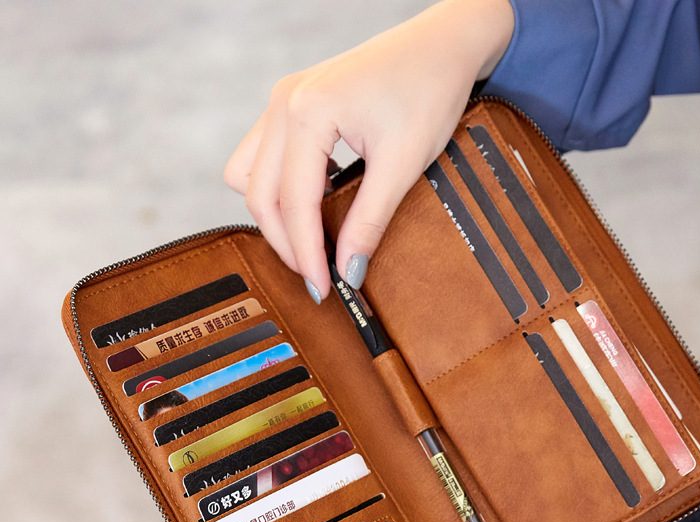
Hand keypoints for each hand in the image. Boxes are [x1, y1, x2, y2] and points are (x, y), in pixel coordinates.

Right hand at [224, 0, 513, 300]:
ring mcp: (283, 101)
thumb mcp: (402, 163)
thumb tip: (347, 272)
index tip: (323, 290)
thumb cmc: (427, 90)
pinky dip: (280, 189)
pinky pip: (262, 158)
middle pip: (258, 194)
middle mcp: (283, 103)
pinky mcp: (292, 105)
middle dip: (286, 242)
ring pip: (248, 176)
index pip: (292, 203)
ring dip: (274, 215)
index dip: (305, 255)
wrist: (441, 44)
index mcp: (307, 113)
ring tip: (312, 242)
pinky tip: (315, 204)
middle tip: (318, 275)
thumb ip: (369, 221)